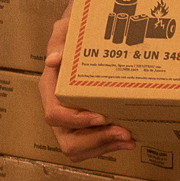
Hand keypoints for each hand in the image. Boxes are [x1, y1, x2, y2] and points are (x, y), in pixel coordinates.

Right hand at [37, 3, 135, 159]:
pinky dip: (111, 146)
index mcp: (49, 90)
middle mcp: (57, 110)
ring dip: (105, 147)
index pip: (54, 115)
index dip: (75, 121)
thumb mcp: (64, 31)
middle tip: (122, 132)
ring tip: (129, 138)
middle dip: (96, 141)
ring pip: (79, 149)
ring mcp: (70, 122)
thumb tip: (52, 60)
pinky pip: (92, 147)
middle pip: (67, 142)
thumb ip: (59, 42)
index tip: (100, 117)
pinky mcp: (85, 127)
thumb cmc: (73, 34)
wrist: (84, 38)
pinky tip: (130, 139)